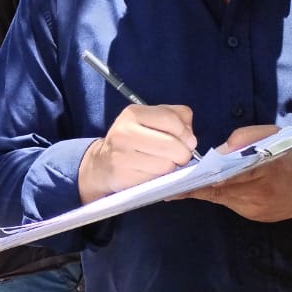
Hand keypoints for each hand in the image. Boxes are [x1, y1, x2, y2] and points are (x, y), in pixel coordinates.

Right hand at [77, 103, 195, 203]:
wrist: (102, 163)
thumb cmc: (134, 140)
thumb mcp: (152, 120)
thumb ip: (176, 117)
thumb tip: (190, 136)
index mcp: (133, 113)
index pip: (170, 119)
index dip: (186, 133)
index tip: (189, 141)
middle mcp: (124, 132)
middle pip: (171, 145)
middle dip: (183, 153)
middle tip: (180, 156)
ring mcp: (122, 155)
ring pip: (166, 164)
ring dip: (171, 167)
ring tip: (163, 163)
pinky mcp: (123, 176)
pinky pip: (155, 178)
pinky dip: (160, 177)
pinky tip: (152, 172)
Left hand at [184, 125, 291, 222]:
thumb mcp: (274, 136)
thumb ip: (245, 138)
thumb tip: (219, 150)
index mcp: (264, 170)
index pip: (227, 176)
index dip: (201, 179)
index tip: (181, 179)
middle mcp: (258, 194)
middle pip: (218, 190)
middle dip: (196, 185)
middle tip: (174, 180)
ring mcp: (255, 209)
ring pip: (222, 199)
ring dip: (206, 189)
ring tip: (187, 181)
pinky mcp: (255, 217)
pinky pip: (231, 204)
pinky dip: (221, 194)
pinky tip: (212, 187)